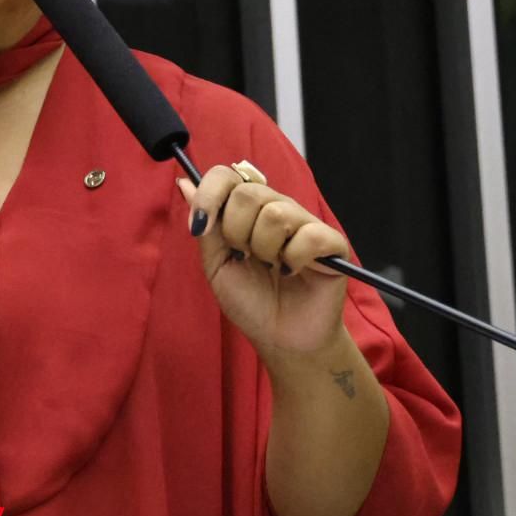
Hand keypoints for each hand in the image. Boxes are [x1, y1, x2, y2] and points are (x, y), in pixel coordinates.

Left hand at [178, 162, 350, 356]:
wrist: (280, 339)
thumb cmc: (250, 302)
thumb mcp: (216, 264)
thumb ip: (206, 225)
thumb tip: (184, 183)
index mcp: (248, 211)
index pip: (227, 176)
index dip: (210, 195)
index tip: (200, 226)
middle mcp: (277, 208)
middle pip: (248, 193)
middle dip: (236, 232)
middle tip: (245, 257)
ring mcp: (305, 223)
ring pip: (275, 213)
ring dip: (264, 249)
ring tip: (271, 267)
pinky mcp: (332, 242)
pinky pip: (307, 235)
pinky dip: (293, 259)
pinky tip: (292, 272)